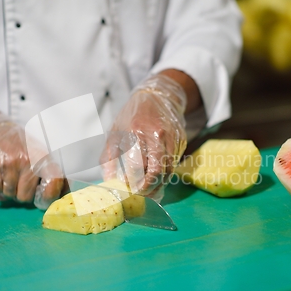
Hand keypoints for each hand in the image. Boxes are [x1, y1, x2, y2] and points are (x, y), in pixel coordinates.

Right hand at [0, 114, 64, 208]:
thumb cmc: (20, 145)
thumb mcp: (40, 153)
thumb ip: (53, 173)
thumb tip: (66, 194)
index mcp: (42, 156)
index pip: (53, 182)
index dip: (49, 197)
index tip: (43, 200)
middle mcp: (25, 160)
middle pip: (26, 197)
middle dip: (23, 194)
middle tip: (20, 181)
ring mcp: (6, 163)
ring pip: (9, 195)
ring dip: (9, 190)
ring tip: (8, 174)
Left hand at [101, 74, 187, 201]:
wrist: (158, 96)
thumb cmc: (132, 116)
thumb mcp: (114, 133)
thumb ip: (109, 159)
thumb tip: (109, 182)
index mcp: (136, 133)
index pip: (138, 167)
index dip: (134, 184)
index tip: (130, 190)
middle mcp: (157, 136)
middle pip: (157, 173)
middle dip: (149, 189)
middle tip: (141, 195)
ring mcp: (172, 138)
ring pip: (169, 171)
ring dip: (159, 185)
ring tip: (149, 190)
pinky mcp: (181, 141)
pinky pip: (174, 163)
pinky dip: (166, 174)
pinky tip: (157, 176)